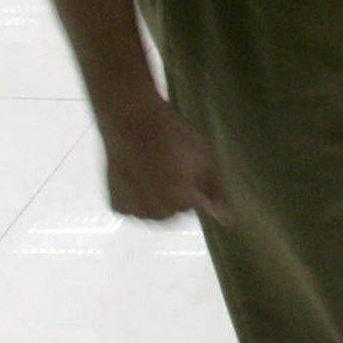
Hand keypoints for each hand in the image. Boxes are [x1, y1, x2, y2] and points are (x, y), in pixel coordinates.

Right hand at [98, 98, 227, 223]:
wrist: (133, 123)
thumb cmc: (174, 137)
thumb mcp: (206, 159)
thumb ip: (216, 192)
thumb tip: (226, 220)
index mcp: (182, 202)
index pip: (196, 203)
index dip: (192, 182)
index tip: (183, 163)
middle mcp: (157, 214)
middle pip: (175, 210)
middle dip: (176, 192)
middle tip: (169, 165)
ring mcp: (134, 211)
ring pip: (155, 211)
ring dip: (157, 197)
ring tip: (153, 169)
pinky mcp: (117, 206)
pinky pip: (135, 206)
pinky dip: (138, 195)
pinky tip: (137, 175)